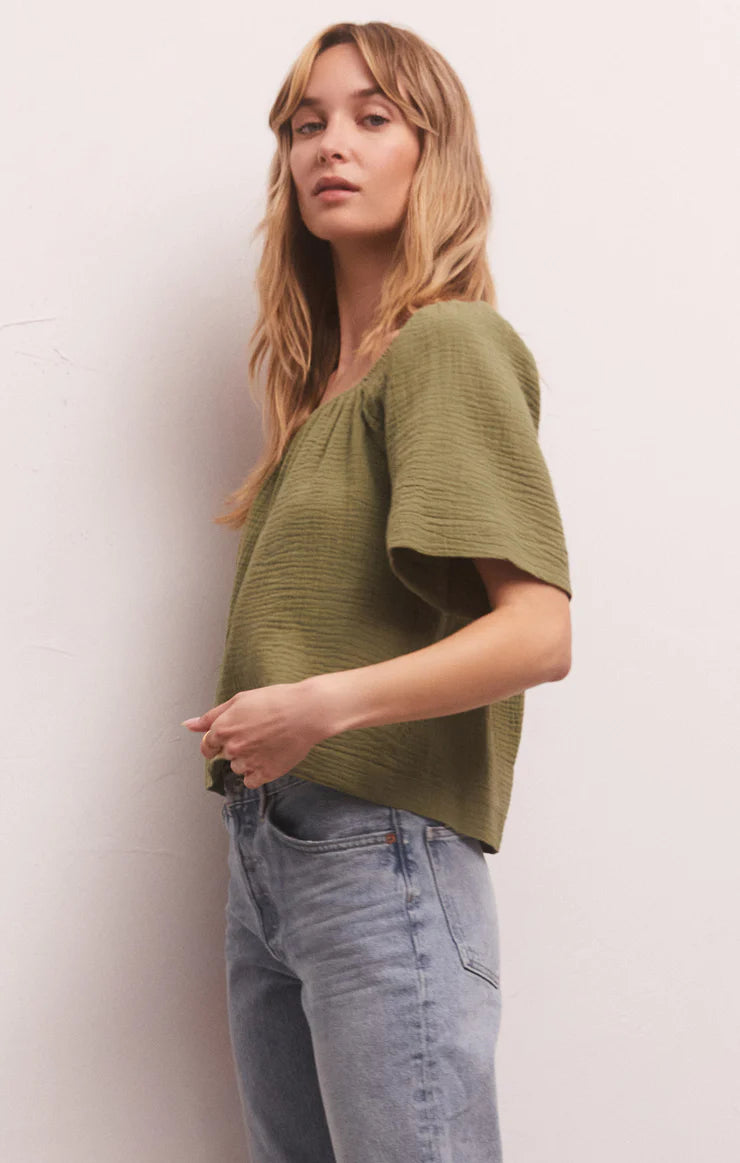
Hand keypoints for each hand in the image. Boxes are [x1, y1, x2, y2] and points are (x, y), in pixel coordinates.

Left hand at [181, 680, 330, 787]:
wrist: (306, 712)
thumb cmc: (275, 701)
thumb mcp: (239, 700)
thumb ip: (211, 716)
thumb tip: (188, 725)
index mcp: (222, 729)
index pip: (207, 746)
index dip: (217, 742)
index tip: (230, 739)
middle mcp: (232, 748)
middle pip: (225, 756)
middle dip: (237, 747)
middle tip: (257, 733)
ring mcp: (248, 763)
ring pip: (238, 768)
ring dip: (248, 760)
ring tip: (267, 743)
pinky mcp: (265, 774)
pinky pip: (251, 781)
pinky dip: (258, 772)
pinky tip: (269, 756)